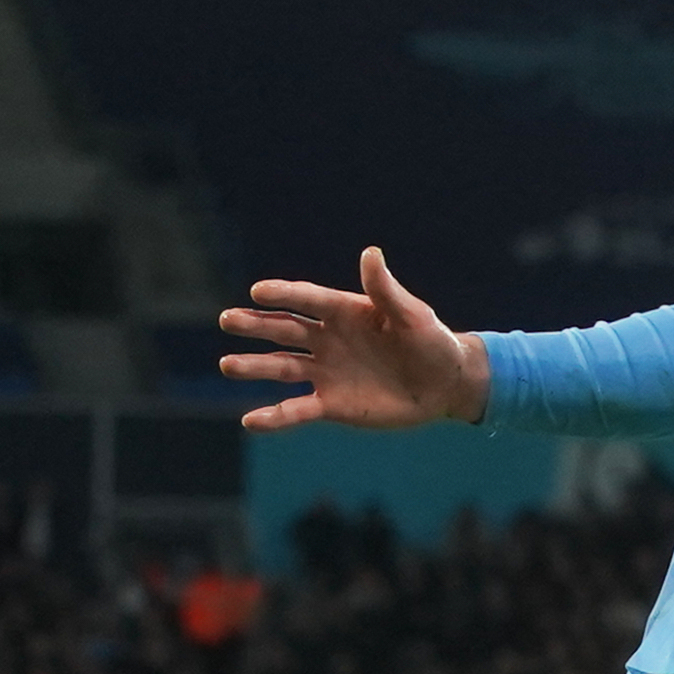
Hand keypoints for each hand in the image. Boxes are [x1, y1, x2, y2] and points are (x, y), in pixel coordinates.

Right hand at [220, 246, 490, 434]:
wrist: (445, 385)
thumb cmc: (432, 342)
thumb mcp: (412, 315)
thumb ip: (386, 290)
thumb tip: (370, 253)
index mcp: (346, 312)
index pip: (308, 300)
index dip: (284, 295)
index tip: (257, 292)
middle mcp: (329, 339)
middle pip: (285, 329)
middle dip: (255, 325)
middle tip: (228, 319)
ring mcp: (327, 372)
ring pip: (282, 367)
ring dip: (255, 366)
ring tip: (228, 365)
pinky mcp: (332, 404)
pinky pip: (297, 410)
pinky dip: (275, 417)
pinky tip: (251, 421)